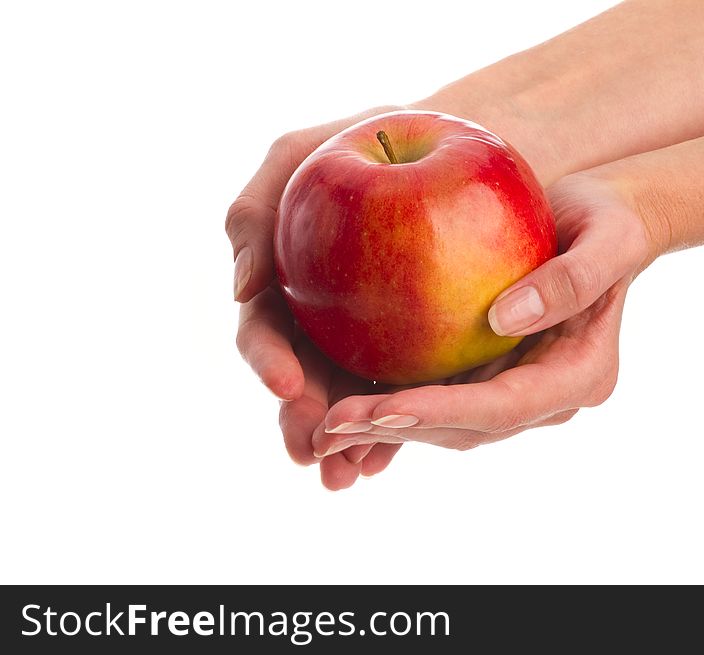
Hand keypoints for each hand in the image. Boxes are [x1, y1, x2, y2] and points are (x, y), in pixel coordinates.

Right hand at [227, 106, 407, 489]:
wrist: (456, 142)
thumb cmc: (368, 134)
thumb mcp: (301, 154)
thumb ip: (254, 212)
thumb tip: (240, 288)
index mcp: (284, 286)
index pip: (265, 333)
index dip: (269, 362)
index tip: (290, 383)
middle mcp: (323, 321)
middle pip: (306, 383)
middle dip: (305, 424)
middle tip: (316, 454)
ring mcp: (374, 339)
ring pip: (356, 400)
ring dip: (349, 442)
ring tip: (353, 474)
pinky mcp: (424, 346)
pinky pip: (413, 388)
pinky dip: (405, 421)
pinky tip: (404, 450)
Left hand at [312, 173, 652, 456]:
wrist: (604, 219)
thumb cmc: (609, 218)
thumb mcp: (607, 236)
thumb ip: (570, 281)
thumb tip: (502, 322)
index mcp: (579, 376)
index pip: (504, 407)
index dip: (441, 412)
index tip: (381, 409)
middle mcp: (546, 396)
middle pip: (467, 428)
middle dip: (399, 430)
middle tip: (329, 425)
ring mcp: (516, 387)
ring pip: (446, 422)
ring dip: (386, 428)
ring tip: (324, 425)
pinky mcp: (488, 370)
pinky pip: (437, 393)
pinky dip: (393, 402)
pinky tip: (343, 397)